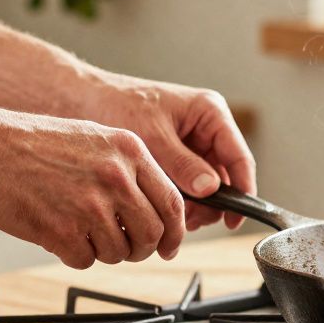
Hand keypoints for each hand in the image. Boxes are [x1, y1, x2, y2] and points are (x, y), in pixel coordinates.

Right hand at [0, 112, 185, 268]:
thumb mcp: (93, 139)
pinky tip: (59, 233)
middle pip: (152, 234)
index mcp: (129, 151)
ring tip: (81, 231)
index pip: (172, 203)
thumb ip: (127, 169)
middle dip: (142, 249)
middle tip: (128, 248)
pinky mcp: (63, 231)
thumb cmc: (29, 143)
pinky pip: (86, 260)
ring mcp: (91, 205)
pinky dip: (75, 255)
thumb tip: (154, 207)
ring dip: (104, 252)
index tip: (169, 246)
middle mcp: (117, 177)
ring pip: (120, 252)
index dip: (174, 232)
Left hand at [90, 77, 254, 230]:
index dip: (242, 191)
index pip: (238, 157)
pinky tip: (163, 209)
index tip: (234, 219)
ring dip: (195, 205)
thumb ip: (183, 164)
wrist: (81, 101)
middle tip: (187, 221)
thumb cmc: (115, 105)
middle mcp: (206, 128)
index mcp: (209, 112)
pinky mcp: (175, 157)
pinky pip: (188, 185)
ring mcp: (192, 144)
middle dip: (211, 202)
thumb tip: (211, 189)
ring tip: (172, 217)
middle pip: (225, 176)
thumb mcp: (152, 136)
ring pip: (207, 185)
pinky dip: (180, 200)